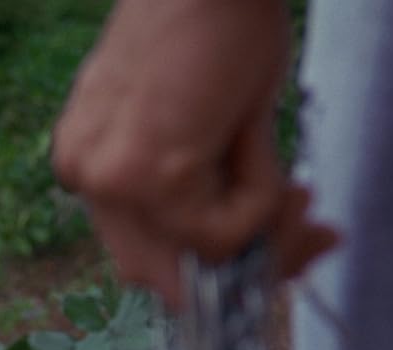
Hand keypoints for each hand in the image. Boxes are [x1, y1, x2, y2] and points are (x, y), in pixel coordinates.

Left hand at [52, 0, 335, 309]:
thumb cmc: (215, 32)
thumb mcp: (198, 129)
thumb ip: (198, 194)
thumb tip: (240, 260)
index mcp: (86, 160)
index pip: (139, 251)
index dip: (212, 263)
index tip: (279, 241)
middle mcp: (83, 175)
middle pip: (159, 274)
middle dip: (245, 261)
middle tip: (310, 229)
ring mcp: (106, 180)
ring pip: (199, 257)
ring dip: (264, 222)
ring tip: (292, 178)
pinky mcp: (144, 178)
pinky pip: (222, 233)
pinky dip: (262, 198)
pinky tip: (256, 143)